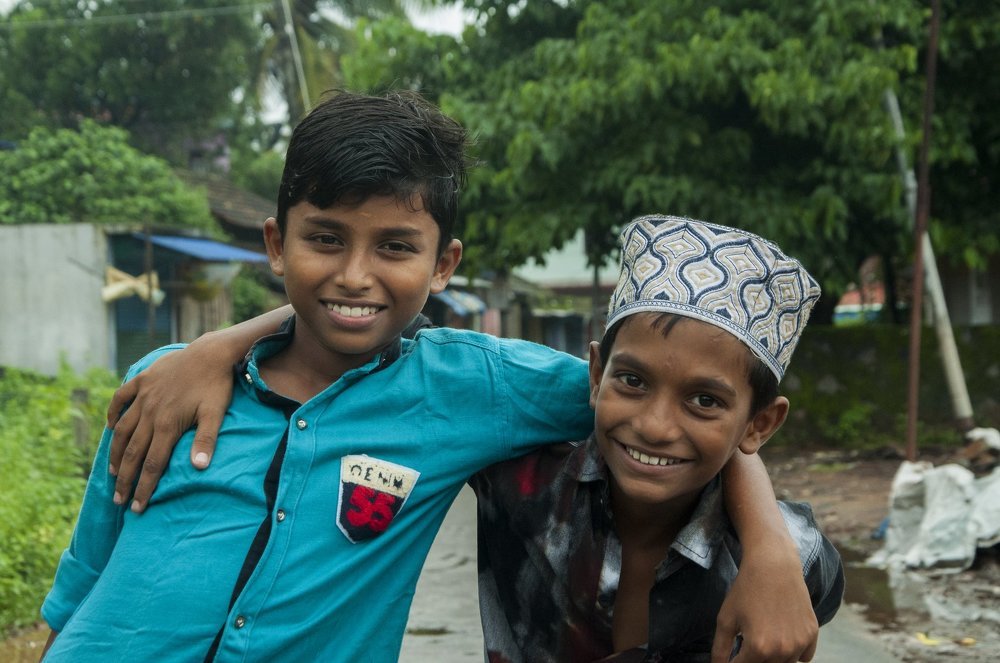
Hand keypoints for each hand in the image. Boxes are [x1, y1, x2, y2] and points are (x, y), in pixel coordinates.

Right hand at [106, 340, 232, 512]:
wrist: (211, 351)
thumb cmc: (217, 385)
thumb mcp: (216, 413)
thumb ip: (206, 440)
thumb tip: (199, 468)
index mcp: (168, 424)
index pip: (152, 464)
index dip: (143, 487)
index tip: (137, 507)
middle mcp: (150, 412)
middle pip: (133, 452)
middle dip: (125, 479)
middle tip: (118, 500)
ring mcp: (143, 395)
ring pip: (123, 430)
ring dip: (115, 453)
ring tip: (113, 473)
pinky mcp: (142, 380)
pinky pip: (120, 398)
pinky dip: (113, 413)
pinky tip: (111, 428)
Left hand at [711, 543, 817, 662]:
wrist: (774, 565)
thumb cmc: (746, 589)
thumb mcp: (726, 618)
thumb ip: (720, 649)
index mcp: (759, 648)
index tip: (733, 655)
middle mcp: (782, 650)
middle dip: (753, 659)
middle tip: (748, 641)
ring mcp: (800, 643)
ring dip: (773, 659)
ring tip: (764, 637)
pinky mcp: (812, 634)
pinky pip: (803, 657)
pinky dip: (793, 654)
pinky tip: (782, 637)